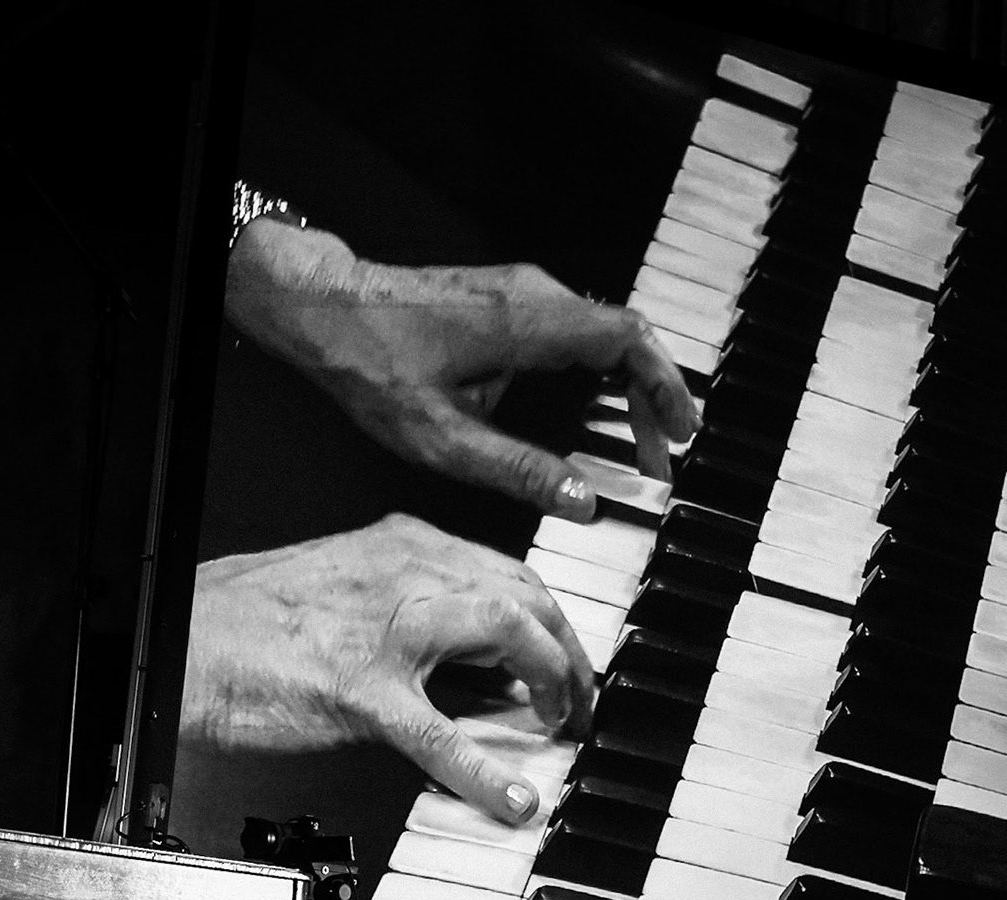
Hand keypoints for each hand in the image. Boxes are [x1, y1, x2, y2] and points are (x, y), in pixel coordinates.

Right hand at [181, 514, 593, 822]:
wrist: (186, 641)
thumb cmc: (250, 620)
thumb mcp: (347, 582)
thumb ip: (409, 599)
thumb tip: (469, 649)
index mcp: (403, 544)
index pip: (509, 571)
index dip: (550, 620)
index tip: (564, 657)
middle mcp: (407, 570)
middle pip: (526, 596)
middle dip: (569, 651)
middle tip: (579, 702)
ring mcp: (388, 627)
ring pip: (506, 634)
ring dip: (553, 682)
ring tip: (562, 727)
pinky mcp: (361, 687)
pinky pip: (440, 733)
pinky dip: (484, 770)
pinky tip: (511, 798)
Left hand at [225, 216, 699, 519]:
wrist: (323, 306)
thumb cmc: (372, 362)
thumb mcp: (440, 438)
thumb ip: (516, 470)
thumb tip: (581, 499)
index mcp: (525, 324)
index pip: (627, 339)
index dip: (666, 385)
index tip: (682, 431)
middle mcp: (532, 297)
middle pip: (625, 338)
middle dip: (653, 399)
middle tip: (664, 455)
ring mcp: (521, 292)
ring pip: (602, 334)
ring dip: (627, 387)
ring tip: (638, 443)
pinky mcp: (509, 299)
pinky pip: (576, 331)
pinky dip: (598, 372)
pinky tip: (595, 411)